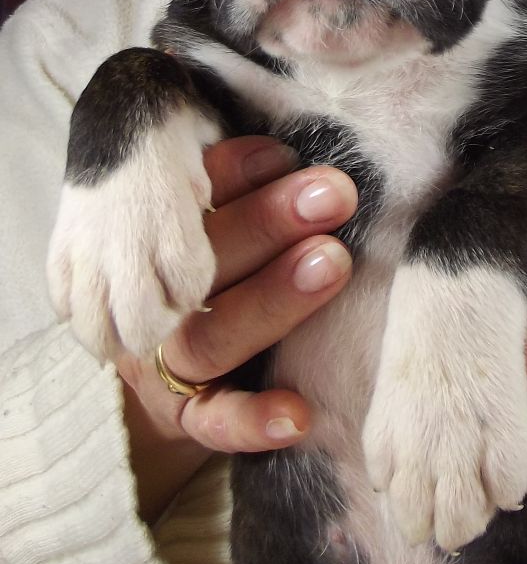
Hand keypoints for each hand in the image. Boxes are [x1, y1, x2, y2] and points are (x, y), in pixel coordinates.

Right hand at [116, 135, 357, 522]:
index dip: (234, 173)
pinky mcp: (187, 419)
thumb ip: (246, 182)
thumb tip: (300, 140)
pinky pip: (215, 424)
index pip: (186, 198)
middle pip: (203, 260)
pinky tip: (300, 413)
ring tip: (331, 264)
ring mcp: (167, 362)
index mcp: (158, 238)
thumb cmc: (222, 265)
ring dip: (273, 300)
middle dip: (268, 222)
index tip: (286, 152)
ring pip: (212, 336)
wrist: (165, 373)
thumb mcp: (224, 217)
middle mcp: (158, 297)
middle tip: (332, 193)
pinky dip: (255, 420)